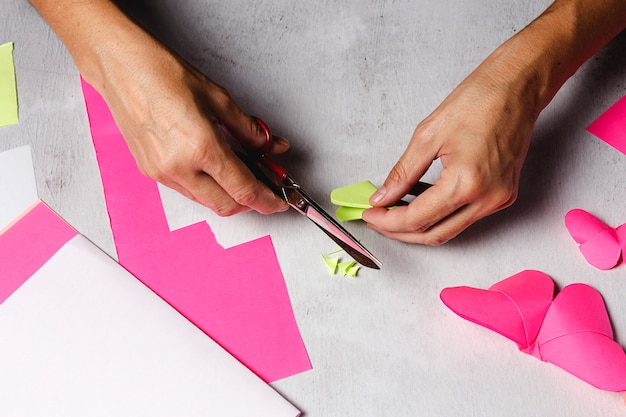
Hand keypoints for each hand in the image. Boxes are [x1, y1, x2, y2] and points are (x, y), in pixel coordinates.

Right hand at [30, 0, 287, 216]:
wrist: (119, 67)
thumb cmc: (162, 74)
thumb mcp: (218, 99)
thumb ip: (249, 130)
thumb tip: (271, 145)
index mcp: (200, 148)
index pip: (244, 190)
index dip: (266, 200)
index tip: (279, 201)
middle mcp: (179, 168)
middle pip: (226, 205)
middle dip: (250, 203)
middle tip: (265, 188)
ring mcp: (161, 173)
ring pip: (205, 201)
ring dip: (228, 195)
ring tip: (241, 174)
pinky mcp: (150, 172)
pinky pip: (187, 191)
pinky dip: (207, 187)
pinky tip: (214, 169)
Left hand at [361, 0, 625, 244]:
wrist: (517, 87)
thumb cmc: (478, 101)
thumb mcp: (427, 136)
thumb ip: (402, 174)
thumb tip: (382, 197)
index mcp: (467, 183)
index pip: (418, 219)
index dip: (388, 221)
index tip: (370, 213)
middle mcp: (487, 199)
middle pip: (434, 234)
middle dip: (400, 231)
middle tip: (377, 218)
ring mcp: (498, 200)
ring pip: (449, 230)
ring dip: (419, 226)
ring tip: (393, 211)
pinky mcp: (503, 195)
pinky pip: (464, 216)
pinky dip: (439, 214)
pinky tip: (419, 202)